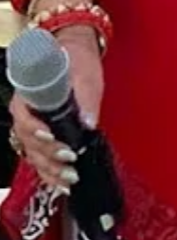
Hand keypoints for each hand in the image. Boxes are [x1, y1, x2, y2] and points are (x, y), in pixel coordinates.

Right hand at [9, 26, 104, 191]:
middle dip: (48, 155)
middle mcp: (25, 114)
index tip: (50, 137)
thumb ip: (86, 97)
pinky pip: (41, 158)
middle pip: (28, 141)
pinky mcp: (44, 137)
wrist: (76, 55)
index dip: (34, 130)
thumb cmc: (78, 61)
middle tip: (69, 161)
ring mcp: (32, 128)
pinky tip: (62, 185)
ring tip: (70, 179)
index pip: (24, 118)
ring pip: (33, 155)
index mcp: (28, 95)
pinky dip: (51, 173)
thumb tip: (89, 122)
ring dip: (50, 170)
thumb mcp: (85, 74)